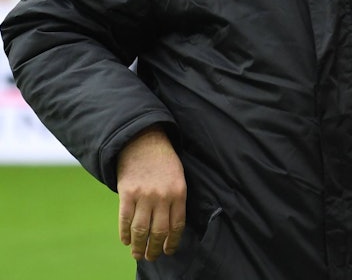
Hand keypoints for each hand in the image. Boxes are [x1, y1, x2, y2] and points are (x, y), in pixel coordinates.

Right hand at [116, 126, 186, 261]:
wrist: (143, 141)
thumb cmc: (163, 161)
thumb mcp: (178, 177)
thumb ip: (175, 199)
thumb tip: (170, 227)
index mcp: (179, 192)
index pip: (177, 225)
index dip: (173, 242)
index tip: (169, 251)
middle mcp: (162, 196)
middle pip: (159, 231)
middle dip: (155, 249)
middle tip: (151, 257)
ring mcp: (144, 195)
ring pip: (141, 230)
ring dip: (138, 246)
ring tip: (138, 254)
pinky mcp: (127, 193)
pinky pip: (125, 220)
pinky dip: (124, 233)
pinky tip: (125, 241)